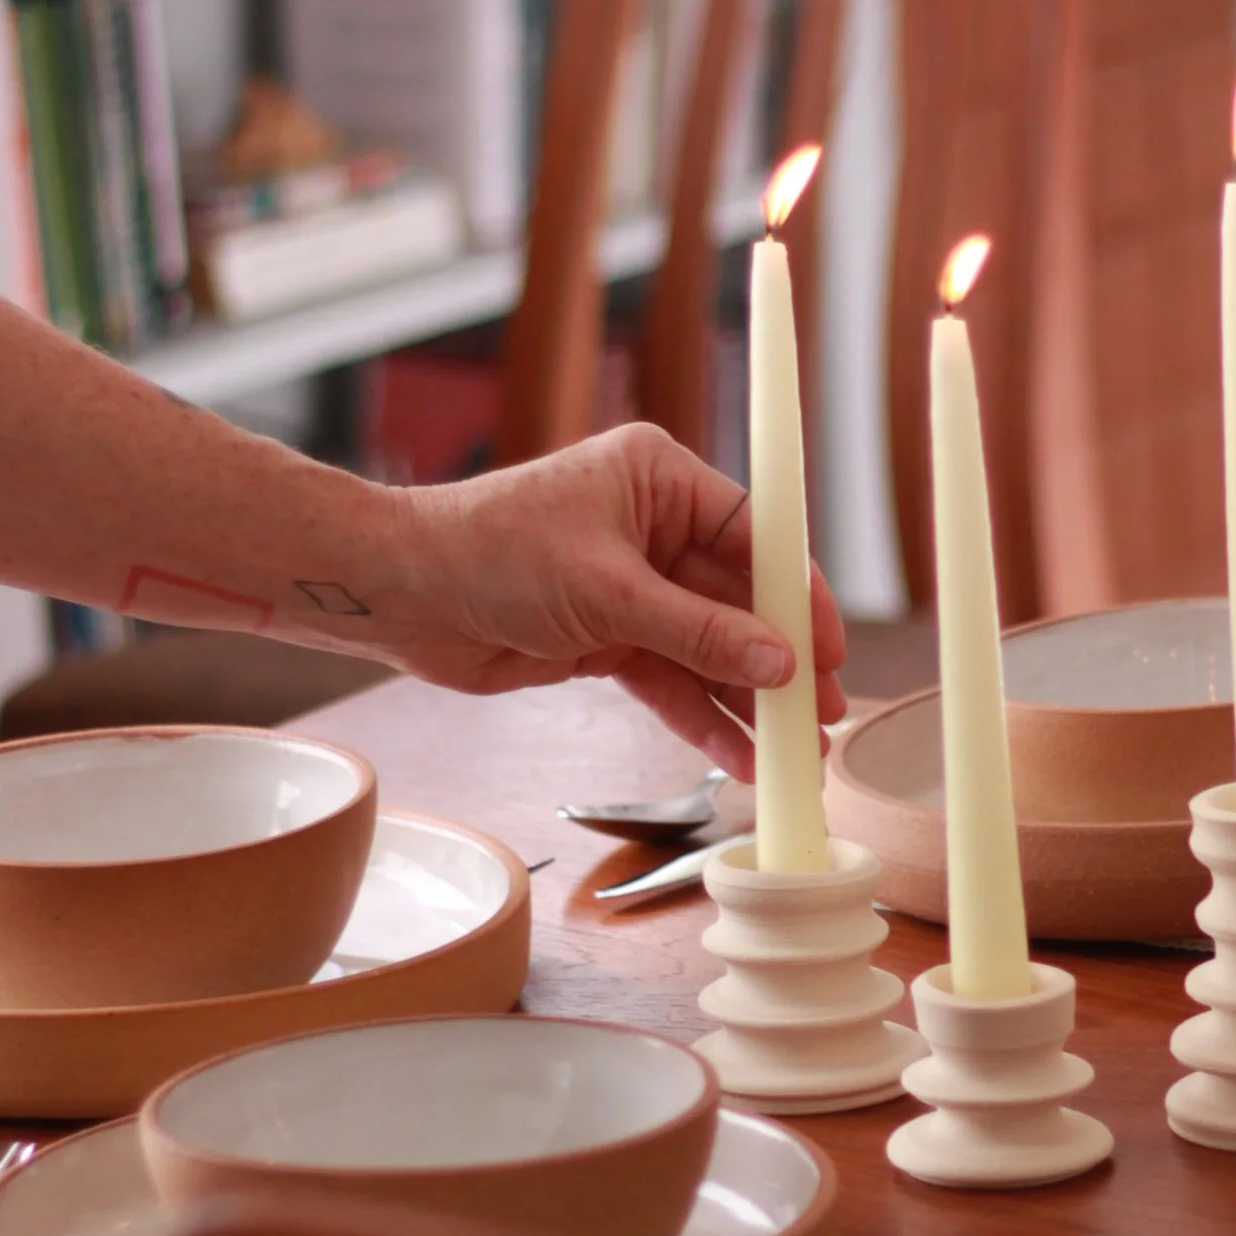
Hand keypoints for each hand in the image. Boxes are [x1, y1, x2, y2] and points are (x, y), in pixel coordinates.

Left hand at [382, 426, 847, 772]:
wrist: (402, 593)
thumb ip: (698, 632)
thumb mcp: (608, 592)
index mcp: (658, 480)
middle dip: (782, 659)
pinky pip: (670, 679)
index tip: (832, 647)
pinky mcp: (607, 638)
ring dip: (748, 699)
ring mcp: (632, 587)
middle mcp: (653, 528)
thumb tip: (779, 662)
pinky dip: (700, 717)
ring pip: (709, 649)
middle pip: (740, 599)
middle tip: (826, 713)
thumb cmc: (489, 552)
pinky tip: (738, 756)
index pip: (756, 535)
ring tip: (796, 749)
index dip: (798, 594)